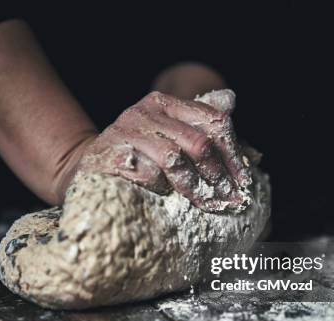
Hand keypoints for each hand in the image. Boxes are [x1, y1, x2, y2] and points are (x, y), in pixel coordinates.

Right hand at [76, 90, 253, 212]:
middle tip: (227, 200)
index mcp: (166, 103)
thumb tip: (241, 119)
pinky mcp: (107, 153)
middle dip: (217, 176)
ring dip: (193, 186)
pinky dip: (158, 185)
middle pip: (197, 142)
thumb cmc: (141, 155)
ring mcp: (124, 131)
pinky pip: (143, 170)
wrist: (90, 164)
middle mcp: (146, 112)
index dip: (233, 154)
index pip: (213, 121)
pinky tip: (163, 193)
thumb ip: (206, 130)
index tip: (243, 182)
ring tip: (204, 204)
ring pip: (173, 158)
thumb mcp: (174, 137)